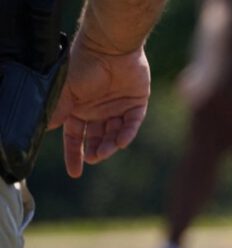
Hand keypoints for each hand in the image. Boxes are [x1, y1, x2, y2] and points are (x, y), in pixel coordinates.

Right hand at [48, 37, 151, 177]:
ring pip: (115, 133)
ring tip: (104, 153)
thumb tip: (48, 130)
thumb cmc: (83, 65)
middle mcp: (99, 110)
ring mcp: (119, 107)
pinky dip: (127, 133)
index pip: (76, 137)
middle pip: (97, 138)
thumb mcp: (65, 90)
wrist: (109, 46)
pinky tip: (122, 142)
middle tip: (94, 159)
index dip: (75, 154)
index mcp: (79, 108)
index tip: (75, 172)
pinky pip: (133, 123)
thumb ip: (59, 111)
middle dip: (96, 151)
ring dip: (110, 145)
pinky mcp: (137, 103)